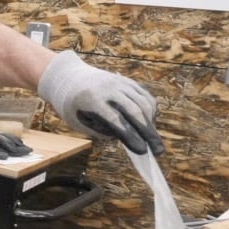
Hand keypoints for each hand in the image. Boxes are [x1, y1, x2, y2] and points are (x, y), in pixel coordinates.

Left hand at [38, 50, 163, 154]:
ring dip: (151, 123)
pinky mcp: (128, 81)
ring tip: (152, 139)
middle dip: (148, 133)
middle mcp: (109, 88)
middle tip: (158, 151)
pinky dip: (151, 110)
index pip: (116, 120)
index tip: (142, 150)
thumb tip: (129, 138)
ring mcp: (120, 83)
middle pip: (135, 111)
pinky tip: (149, 122)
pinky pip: (145, 96)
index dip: (131, 136)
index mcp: (91, 99)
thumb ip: (101, 130)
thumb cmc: (74, 106)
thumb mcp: (80, 121)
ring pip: (143, 102)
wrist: (70, 78)